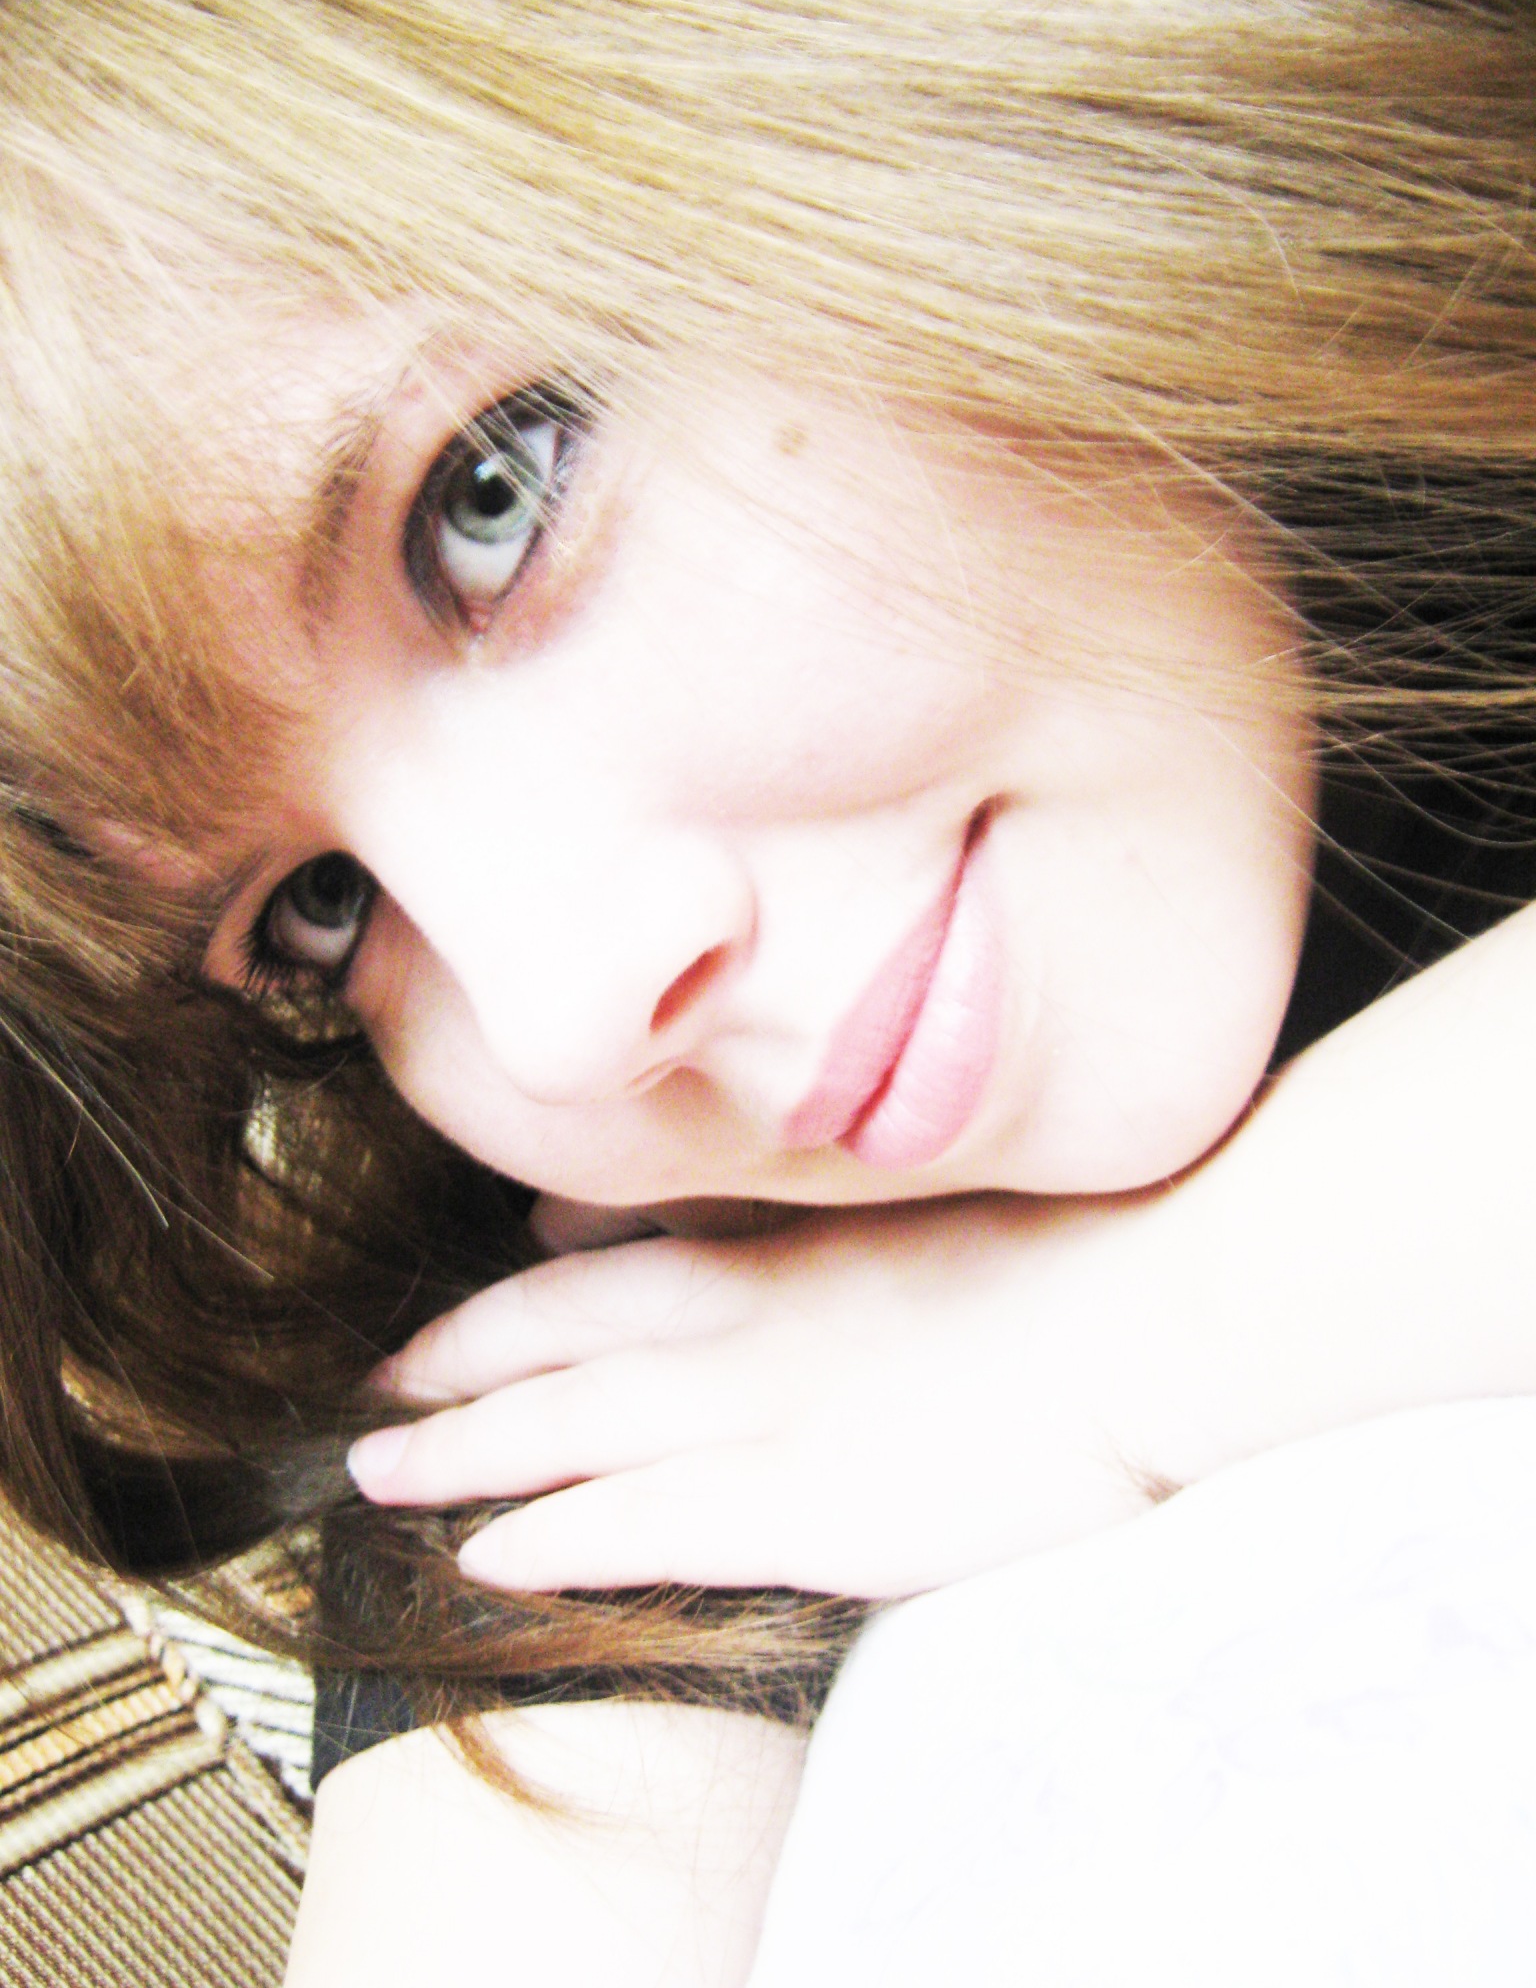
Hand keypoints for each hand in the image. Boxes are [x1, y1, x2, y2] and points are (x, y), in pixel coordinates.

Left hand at [348, 1195, 1163, 1597]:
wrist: (1142, 1312)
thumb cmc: (1044, 1257)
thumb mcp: (898, 1212)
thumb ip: (782, 1220)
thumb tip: (702, 1225)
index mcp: (769, 1254)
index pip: (589, 1280)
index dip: (494, 1315)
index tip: (435, 1341)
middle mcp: (739, 1325)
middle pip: (550, 1349)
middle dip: (446, 1381)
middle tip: (369, 1414)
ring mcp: (762, 1412)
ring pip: (568, 1432)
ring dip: (462, 1456)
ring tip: (382, 1482)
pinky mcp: (803, 1507)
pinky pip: (642, 1525)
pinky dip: (553, 1539)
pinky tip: (491, 1559)